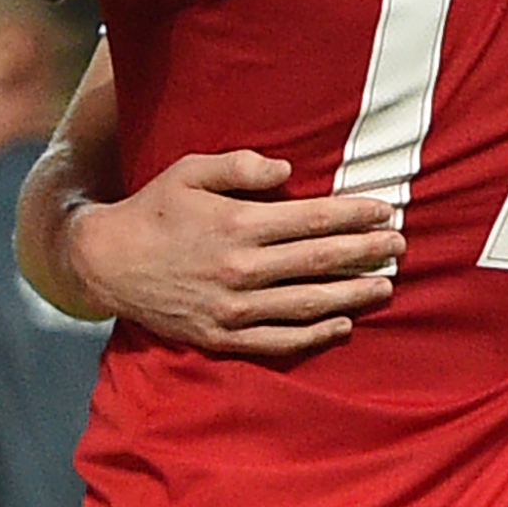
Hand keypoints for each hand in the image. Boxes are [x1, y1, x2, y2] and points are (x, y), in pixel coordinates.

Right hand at [68, 151, 402, 357]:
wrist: (106, 262)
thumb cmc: (154, 209)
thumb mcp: (189, 171)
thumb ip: (239, 166)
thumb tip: (288, 170)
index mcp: (238, 223)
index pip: (314, 219)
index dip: (355, 214)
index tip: (386, 210)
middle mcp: (241, 269)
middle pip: (320, 261)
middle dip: (366, 252)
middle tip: (400, 245)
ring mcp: (233, 308)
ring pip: (308, 304)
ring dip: (353, 294)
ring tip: (386, 285)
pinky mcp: (223, 336)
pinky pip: (280, 340)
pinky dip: (316, 335)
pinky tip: (342, 324)